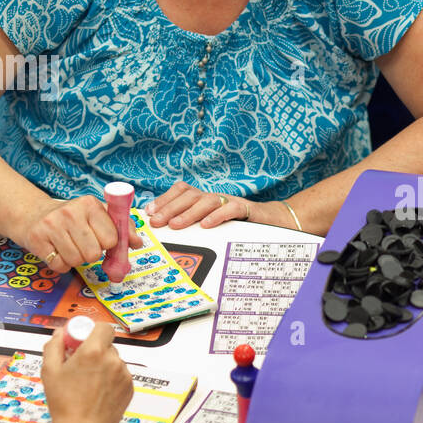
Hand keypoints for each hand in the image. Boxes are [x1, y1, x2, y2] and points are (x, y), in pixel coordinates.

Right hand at [18, 195, 141, 273]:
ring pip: (76, 261)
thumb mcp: (98, 215)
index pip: (111, 239)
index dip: (108, 244)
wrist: (33, 215)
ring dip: (76, 260)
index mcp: (90, 204)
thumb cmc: (72, 218)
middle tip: (82, 243)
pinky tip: (57, 250)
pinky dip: (61, 264)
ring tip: (69, 246)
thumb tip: (137, 243)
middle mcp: (70, 212)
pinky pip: (59, 266)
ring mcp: (51, 225)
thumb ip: (122, 228)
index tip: (99, 238)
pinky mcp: (37, 239)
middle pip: (93, 253)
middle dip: (91, 254)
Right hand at [40, 322, 132, 422]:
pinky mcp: (130, 387)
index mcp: (94, 352)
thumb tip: (59, 333)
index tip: (81, 341)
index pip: (103, 327)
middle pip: (107, 344)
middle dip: (94, 350)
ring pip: (114, 360)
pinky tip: (98, 392)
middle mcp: (113, 360)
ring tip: (88, 383)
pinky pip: (120, 375)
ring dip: (103, 365)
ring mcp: (124, 374)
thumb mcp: (49, 371)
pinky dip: (111, 379)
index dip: (92, 331)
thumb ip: (54, 346)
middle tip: (80, 365)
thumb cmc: (65, 402)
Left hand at [145, 182, 296, 230]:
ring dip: (189, 212)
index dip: (164, 198)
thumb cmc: (240, 226)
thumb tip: (165, 231)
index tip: (149, 212)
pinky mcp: (246, 209)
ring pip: (207, 200)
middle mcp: (216, 197)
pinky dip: (218, 215)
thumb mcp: (212, 226)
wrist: (274, 223)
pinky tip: (207, 224)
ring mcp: (230, 201)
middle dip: (170, 207)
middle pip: (190, 195)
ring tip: (176, 225)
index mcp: (205, 199)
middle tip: (156, 222)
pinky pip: (231, 209)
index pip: (182, 190)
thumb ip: (194, 225)